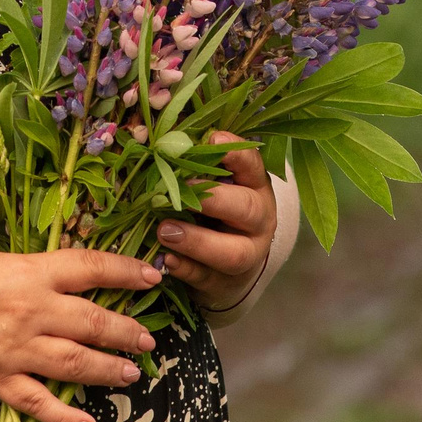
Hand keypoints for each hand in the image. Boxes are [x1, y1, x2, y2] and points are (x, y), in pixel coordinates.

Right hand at [0, 245, 160, 421]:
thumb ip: (29, 271)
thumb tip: (60, 277)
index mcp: (30, 272)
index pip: (92, 268)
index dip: (127, 272)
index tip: (152, 277)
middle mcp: (31, 311)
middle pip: (94, 322)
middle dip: (126, 332)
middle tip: (147, 340)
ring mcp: (15, 349)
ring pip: (77, 364)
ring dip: (110, 370)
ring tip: (131, 374)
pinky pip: (39, 403)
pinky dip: (67, 417)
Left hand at [157, 132, 277, 313]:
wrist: (232, 268)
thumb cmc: (218, 212)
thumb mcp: (219, 187)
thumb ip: (199, 168)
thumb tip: (167, 143)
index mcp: (256, 188)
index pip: (253, 166)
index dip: (236, 152)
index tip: (214, 138)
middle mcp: (257, 221)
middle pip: (246, 209)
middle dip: (214, 200)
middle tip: (182, 190)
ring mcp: (245, 255)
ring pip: (230, 252)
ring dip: (196, 241)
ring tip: (165, 230)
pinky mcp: (223, 283)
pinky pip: (205, 278)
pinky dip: (184, 269)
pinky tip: (166, 259)